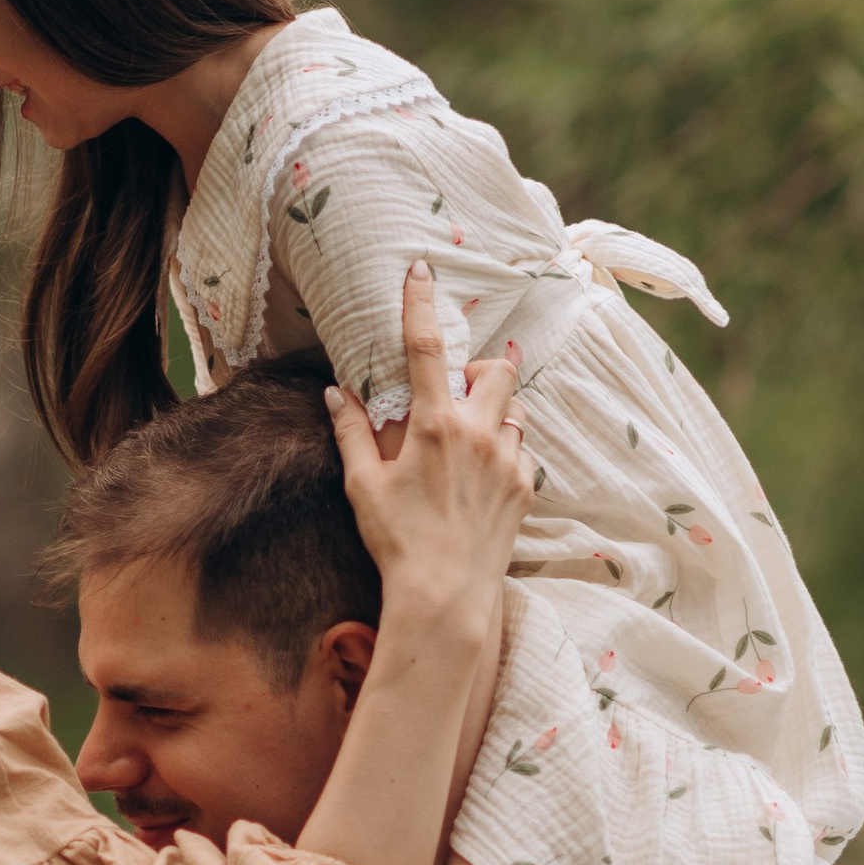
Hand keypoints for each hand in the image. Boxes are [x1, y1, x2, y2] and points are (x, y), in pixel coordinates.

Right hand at [326, 263, 527, 630]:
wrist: (445, 595)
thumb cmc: (397, 540)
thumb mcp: (364, 484)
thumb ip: (354, 432)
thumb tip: (337, 394)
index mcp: (434, 426)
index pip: (425, 348)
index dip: (422, 303)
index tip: (423, 269)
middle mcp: (479, 434)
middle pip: (497, 370)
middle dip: (483, 366)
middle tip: (460, 386)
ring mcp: (508, 460)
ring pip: (514, 410)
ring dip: (495, 411)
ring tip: (470, 437)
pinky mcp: (526, 487)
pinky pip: (522, 450)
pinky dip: (506, 450)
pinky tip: (483, 474)